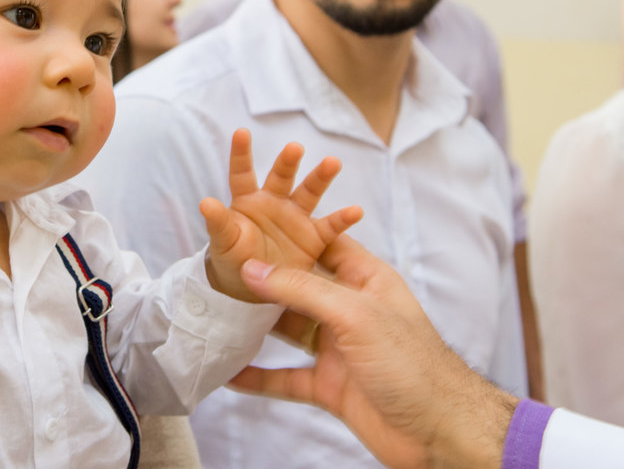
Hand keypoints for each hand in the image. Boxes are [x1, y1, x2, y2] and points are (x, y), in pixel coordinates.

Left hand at [201, 129, 359, 301]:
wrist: (254, 288)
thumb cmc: (233, 258)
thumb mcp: (223, 242)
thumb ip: (218, 223)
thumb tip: (205, 203)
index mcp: (247, 200)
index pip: (242, 173)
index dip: (241, 153)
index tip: (241, 131)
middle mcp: (274, 202)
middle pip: (281, 177)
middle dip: (287, 162)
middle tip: (294, 148)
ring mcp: (295, 218)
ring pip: (309, 192)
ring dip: (320, 178)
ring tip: (332, 162)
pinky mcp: (313, 238)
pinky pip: (330, 227)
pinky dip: (342, 219)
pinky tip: (355, 211)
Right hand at [229, 236, 517, 468]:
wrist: (441, 432)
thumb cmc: (414, 364)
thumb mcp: (354, 314)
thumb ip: (301, 290)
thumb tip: (253, 270)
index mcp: (364, 280)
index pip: (320, 245)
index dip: (287, 235)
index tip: (247, 227)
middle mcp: (349, 310)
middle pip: (297, 289)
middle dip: (261, 282)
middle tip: (220, 272)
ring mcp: (338, 349)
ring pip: (288, 331)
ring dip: (256, 327)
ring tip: (218, 316)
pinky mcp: (330, 386)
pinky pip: (286, 377)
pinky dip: (259, 376)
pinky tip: (231, 372)